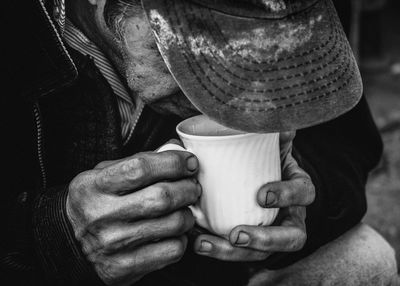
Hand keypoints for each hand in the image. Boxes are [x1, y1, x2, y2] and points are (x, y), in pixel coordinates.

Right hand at [66, 149, 200, 285]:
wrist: (68, 243)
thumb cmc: (95, 201)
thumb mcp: (104, 174)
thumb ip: (138, 161)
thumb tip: (177, 149)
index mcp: (95, 185)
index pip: (141, 168)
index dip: (173, 162)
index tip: (189, 162)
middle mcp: (102, 215)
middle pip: (162, 197)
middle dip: (188, 188)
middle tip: (193, 186)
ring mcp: (114, 243)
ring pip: (173, 224)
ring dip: (188, 214)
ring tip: (184, 209)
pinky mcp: (126, 266)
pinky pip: (172, 250)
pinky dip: (182, 238)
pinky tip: (174, 232)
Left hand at [193, 132, 314, 260]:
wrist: (248, 169)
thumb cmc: (260, 156)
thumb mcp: (267, 141)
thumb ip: (270, 130)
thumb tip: (279, 124)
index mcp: (297, 186)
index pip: (304, 193)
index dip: (287, 196)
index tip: (261, 196)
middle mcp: (291, 214)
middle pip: (292, 237)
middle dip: (265, 240)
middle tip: (236, 234)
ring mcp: (272, 232)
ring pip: (263, 254)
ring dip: (233, 253)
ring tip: (205, 243)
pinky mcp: (251, 243)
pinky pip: (240, 255)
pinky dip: (217, 250)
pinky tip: (196, 242)